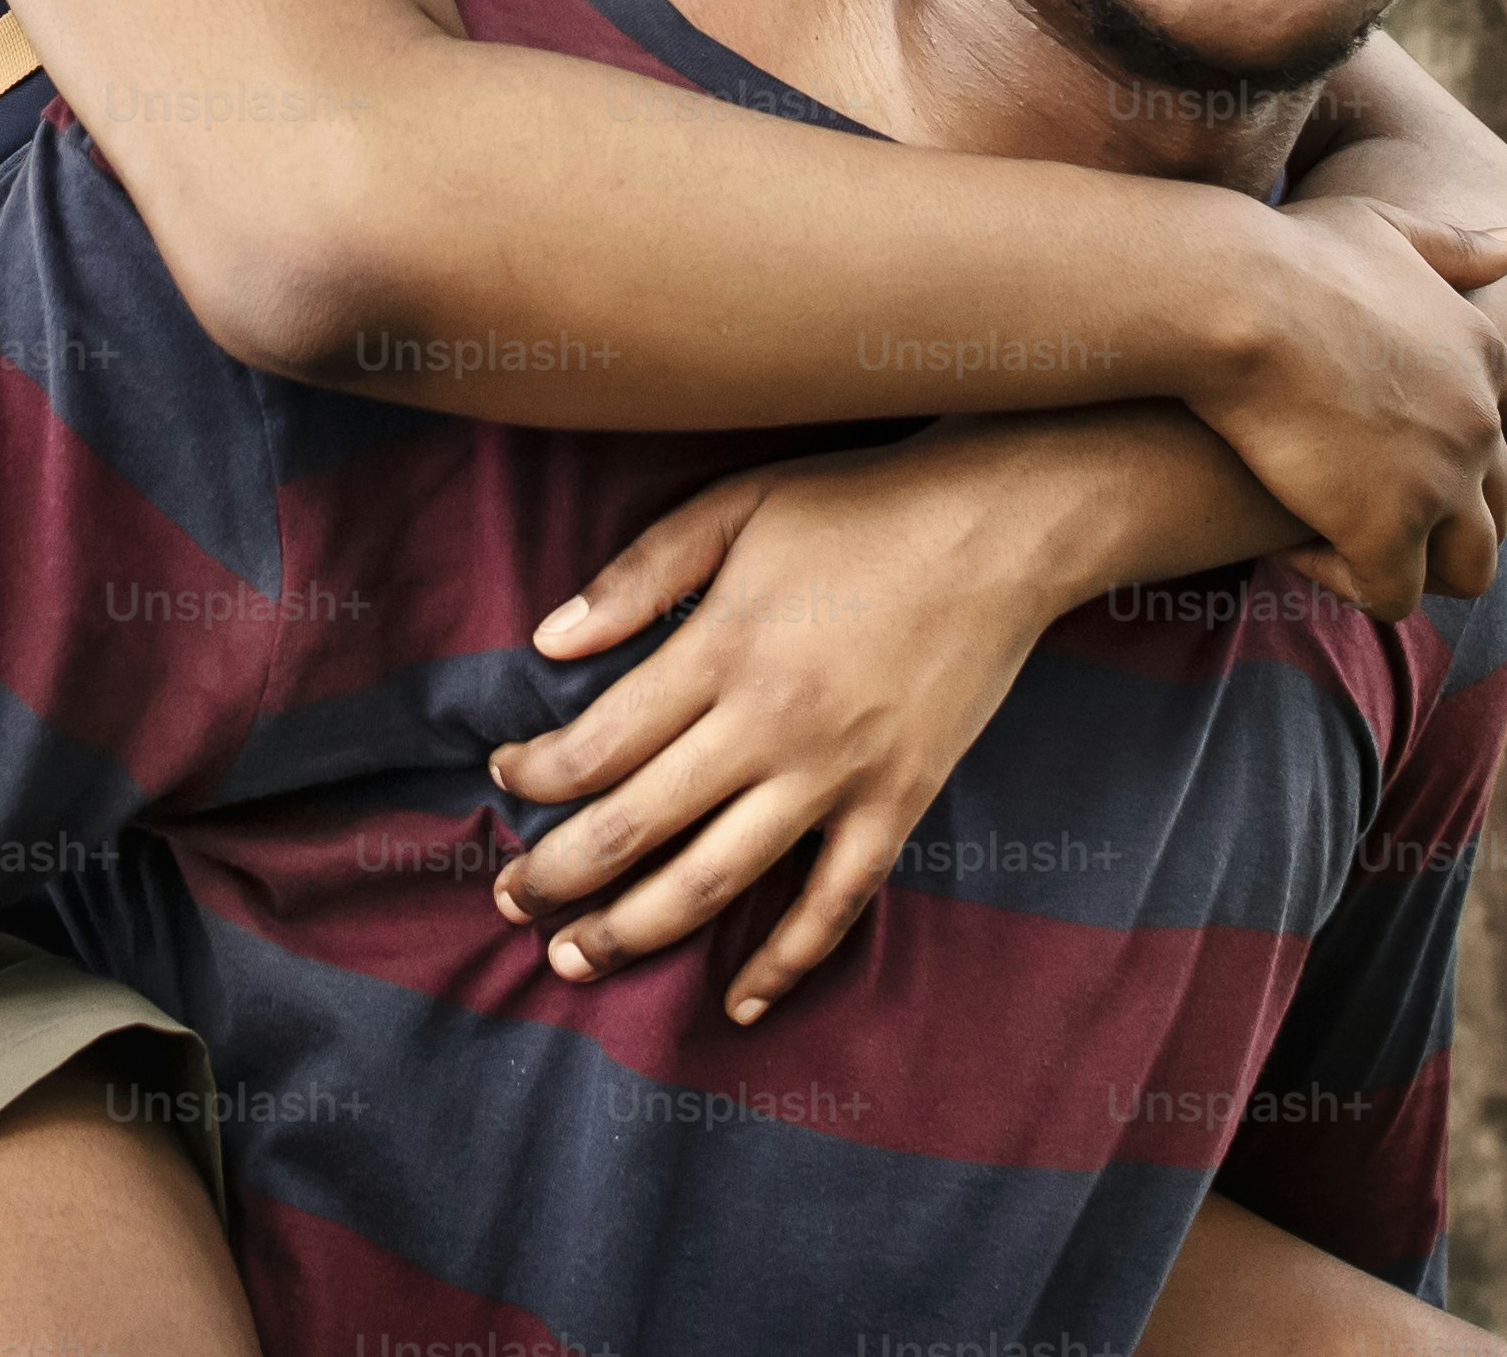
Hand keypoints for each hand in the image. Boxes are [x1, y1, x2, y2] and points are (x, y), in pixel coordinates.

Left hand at [487, 432, 1073, 1022]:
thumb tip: (547, 642)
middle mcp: (771, 724)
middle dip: (557, 873)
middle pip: (637, 825)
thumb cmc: (863, 506)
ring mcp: (840, 773)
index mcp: (723, 648)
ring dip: (633, 929)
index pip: (597, 741)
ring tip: (572, 959)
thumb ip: (640, 573)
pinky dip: (785, 961)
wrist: (1004, 525)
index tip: (503, 780)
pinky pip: (835, 902)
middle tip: (508, 899)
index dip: (534, 773)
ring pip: (715, 879)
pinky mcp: (899, 801)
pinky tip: (739, 1002)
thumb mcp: (738, 505)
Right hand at [1205, 194, 1506, 620]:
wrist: (1236, 300)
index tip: (1442, 477)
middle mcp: (1479, 424)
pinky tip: (1295, 548)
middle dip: (1446, 526)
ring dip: (1415, 568)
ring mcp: (1441, 482)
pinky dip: (1349, 582)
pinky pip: (1391, 593)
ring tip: (1349, 548)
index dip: (1497, 471)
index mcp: (1486, 356)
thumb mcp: (1386, 230)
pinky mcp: (1386, 529)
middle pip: (1499, 513)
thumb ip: (1456, 248)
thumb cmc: (1290, 256)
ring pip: (1468, 569)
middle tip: (1374, 517)